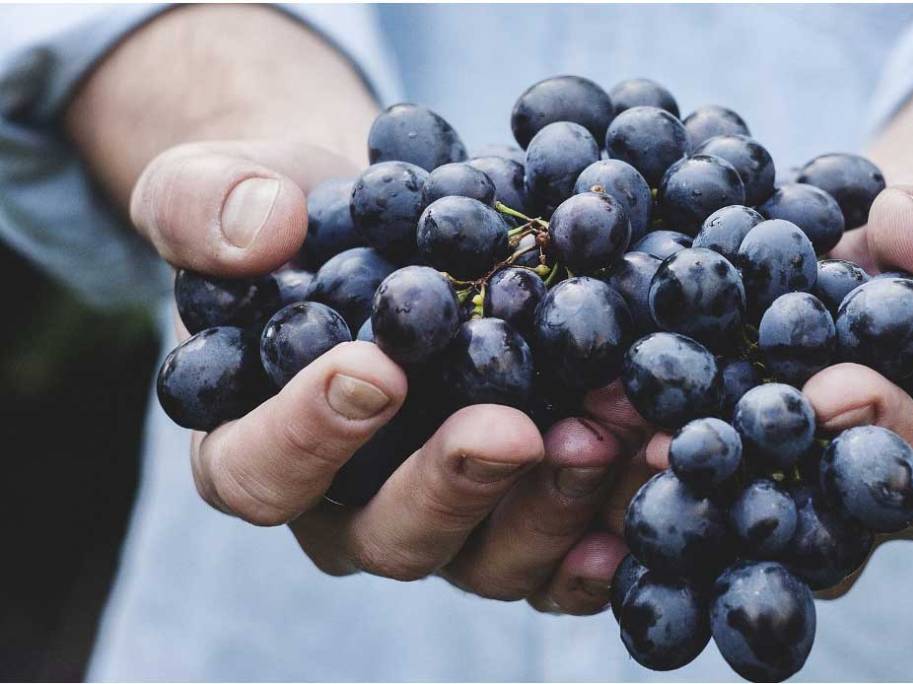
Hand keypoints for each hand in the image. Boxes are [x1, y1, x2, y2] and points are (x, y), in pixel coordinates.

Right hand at [136, 139, 653, 614]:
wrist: (386, 225)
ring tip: (613, 431)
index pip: (260, 472)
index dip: (308, 436)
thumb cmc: (291, 217)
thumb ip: (206, 205)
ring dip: (555, 504)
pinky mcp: (521, 513)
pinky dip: (613, 526)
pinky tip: (656, 476)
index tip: (373, 369)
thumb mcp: (218, 187)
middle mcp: (350, 508)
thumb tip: (260, 230)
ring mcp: (446, 520)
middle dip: (456, 484)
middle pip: (391, 536)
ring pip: (490, 558)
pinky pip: (565, 554)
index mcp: (255, 448)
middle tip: (514, 428)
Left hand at [619, 182, 912, 598]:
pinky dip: (617, 459)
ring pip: (723, 524)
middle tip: (690, 445)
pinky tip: (572, 425)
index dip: (885, 434)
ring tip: (611, 437)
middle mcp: (847, 511)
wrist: (853, 261)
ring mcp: (769, 502)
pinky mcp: (704, 478)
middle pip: (808, 527)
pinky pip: (665, 486)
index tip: (835, 388)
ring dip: (665, 486)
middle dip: (750, 483)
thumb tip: (907, 234)